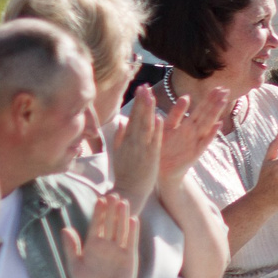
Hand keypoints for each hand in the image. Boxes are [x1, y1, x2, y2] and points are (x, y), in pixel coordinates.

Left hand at [58, 192, 137, 277]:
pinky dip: (132, 231)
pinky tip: (133, 219)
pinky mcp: (129, 257)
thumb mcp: (75, 266)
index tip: (100, 199)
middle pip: (110, 223)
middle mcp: (107, 245)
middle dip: (111, 210)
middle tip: (114, 194)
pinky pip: (131, 241)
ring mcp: (119, 250)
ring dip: (122, 216)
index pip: (96, 225)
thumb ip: (72, 248)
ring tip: (124, 202)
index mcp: (93, 246)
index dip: (98, 212)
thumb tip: (66, 229)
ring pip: (121, 229)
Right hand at [105, 85, 162, 213]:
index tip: (140, 89)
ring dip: (149, 111)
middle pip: (138, 118)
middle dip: (142, 102)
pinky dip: (156, 130)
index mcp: (125, 140)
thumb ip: (120, 136)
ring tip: (151, 96)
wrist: (129, 191)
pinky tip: (159, 118)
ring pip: (146, 126)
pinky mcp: (151, 157)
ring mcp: (143, 149)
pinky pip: (154, 141)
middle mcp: (133, 142)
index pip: (132, 117)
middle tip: (144, 86)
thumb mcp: (118, 152)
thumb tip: (121, 121)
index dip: (137, 103)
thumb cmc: (124, 172)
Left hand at [153, 84, 224, 184]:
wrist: (160, 171)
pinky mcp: (194, 154)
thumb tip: (186, 96)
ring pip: (207, 125)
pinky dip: (211, 135)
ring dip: (215, 113)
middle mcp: (193, 133)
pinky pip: (203, 143)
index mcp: (187, 126)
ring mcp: (195, 143)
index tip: (217, 87)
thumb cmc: (164, 149)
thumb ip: (176, 113)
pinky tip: (218, 126)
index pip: (200, 109)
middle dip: (215, 102)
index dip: (208, 99)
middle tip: (225, 89)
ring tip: (223, 101)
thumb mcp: (168, 128)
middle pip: (206, 115)